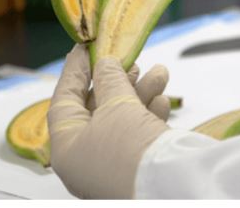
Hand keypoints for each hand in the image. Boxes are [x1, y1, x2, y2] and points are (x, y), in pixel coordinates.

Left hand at [48, 45, 169, 198]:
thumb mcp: (117, 107)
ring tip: (159, 72)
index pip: (64, 101)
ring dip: (140, 93)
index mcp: (66, 148)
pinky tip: (163, 99)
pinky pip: (139, 136)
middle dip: (115, 81)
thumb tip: (105, 64)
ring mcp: (111, 167)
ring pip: (121, 120)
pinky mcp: (137, 170)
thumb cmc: (132, 151)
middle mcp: (85, 160)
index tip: (84, 48)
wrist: (175, 190)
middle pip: (95, 109)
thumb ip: (109, 80)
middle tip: (129, 60)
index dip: (74, 71)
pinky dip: (149, 115)